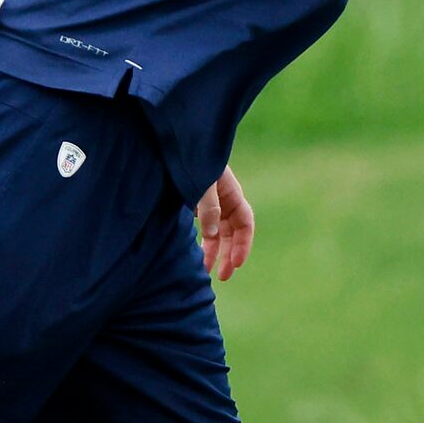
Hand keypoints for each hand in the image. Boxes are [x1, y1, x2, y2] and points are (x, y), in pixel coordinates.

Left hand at [196, 166, 254, 282]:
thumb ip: (208, 207)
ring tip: (206, 272)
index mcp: (232, 194)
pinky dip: (202, 242)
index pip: (245, 224)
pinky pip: (204, 228)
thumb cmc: (193, 160)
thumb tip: (212, 234)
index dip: (243, 244)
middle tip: (223, 276)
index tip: (236, 262)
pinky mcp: (196, 206)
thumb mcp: (202, 183)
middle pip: (232, 233)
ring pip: (217, 233)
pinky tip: (195, 254)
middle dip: (228, 254)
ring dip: (214, 252)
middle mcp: (224, 201)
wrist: (178, 146)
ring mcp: (211, 204)